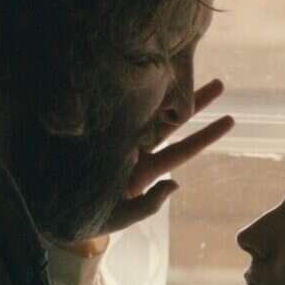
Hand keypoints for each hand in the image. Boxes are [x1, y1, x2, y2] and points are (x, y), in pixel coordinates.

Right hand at [64, 79, 234, 251]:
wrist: (55, 210)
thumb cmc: (90, 218)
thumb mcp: (123, 216)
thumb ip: (149, 205)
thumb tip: (175, 183)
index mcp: (145, 169)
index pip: (181, 150)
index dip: (206, 135)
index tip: (230, 120)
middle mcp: (136, 149)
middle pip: (172, 122)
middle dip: (195, 102)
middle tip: (220, 84)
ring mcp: (119, 137)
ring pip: (151, 109)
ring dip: (169, 89)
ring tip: (186, 67)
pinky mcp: (101, 130)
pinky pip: (122, 107)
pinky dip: (134, 91)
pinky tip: (151, 73)